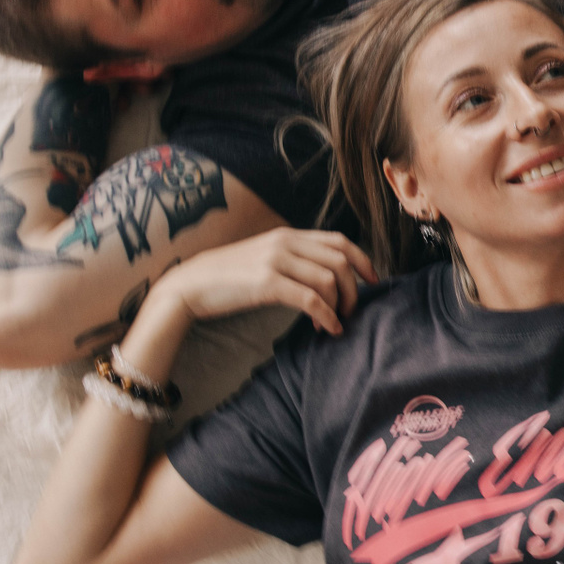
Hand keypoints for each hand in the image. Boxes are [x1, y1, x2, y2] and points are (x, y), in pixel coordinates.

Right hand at [153, 229, 376, 334]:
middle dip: (354, 288)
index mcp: (288, 235)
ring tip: (335, 322)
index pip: (339, 241)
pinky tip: (327, 328)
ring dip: (340, 304)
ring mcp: (275, 260)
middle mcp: (285, 242)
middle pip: (341, 260)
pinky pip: (310, 298)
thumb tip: (326, 277)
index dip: (363, 260)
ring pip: (330, 278)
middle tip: (351, 310)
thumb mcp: (265, 258)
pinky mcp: (266, 282)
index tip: (373, 281)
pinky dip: (326, 315)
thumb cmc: (228, 278)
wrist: (189, 285)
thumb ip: (293, 260)